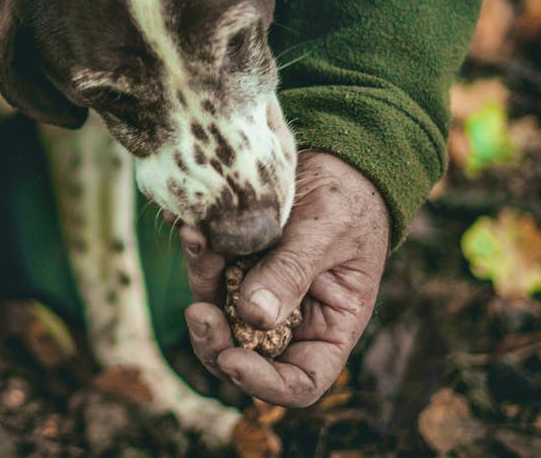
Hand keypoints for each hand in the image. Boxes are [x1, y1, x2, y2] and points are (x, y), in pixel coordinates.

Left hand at [182, 151, 389, 405]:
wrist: (335, 157)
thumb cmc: (349, 199)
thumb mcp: (327, 233)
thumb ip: (291, 273)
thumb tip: (253, 317)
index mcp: (329, 329)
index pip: (299, 382)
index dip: (264, 383)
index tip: (232, 359)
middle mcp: (290, 320)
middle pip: (244, 356)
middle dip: (214, 341)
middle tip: (197, 312)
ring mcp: (258, 294)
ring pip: (217, 314)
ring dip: (201, 284)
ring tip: (196, 241)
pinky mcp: (235, 266)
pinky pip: (209, 272)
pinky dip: (198, 254)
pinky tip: (191, 227)